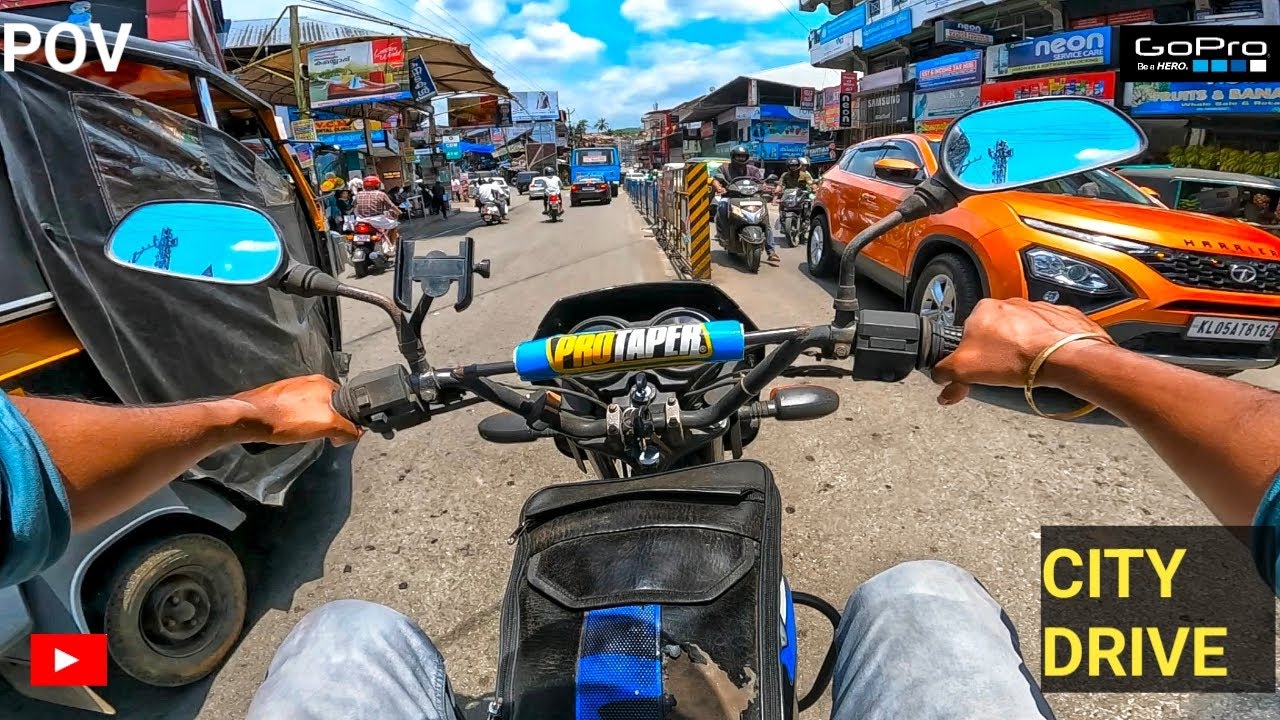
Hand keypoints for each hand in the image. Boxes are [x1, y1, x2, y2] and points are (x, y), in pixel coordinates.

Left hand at [232, 375, 361, 446]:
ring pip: (313, 409)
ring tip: (302, 432)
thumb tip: (355, 433)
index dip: (347, 421)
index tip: (339, 435)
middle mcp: (310, 381)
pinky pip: (297, 410)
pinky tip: (290, 428)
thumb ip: (348, 428)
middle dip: (328, 422)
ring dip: (312, 422)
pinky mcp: (280, 396)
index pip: (347, 403)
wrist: (250, 418)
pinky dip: (297, 421)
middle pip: (330, 406)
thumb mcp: (327, 425)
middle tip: (320, 435)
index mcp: (324, 382)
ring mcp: (293, 387)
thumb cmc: (284, 419)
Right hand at [930, 298, 1109, 405]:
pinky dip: (1044, 347)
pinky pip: (1047, 333)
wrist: (1063, 356)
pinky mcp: (1060, 318)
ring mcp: (1037, 308)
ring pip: (1022, 331)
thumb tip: (941, 378)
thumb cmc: (1014, 357)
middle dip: (996, 351)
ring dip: (1021, 348)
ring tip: (1024, 369)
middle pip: (995, 332)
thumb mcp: (964, 369)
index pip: (967, 332)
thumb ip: (945, 373)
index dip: (969, 353)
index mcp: (983, 308)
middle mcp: (1010, 303)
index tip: (976, 369)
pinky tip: (1043, 362)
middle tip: (1000, 373)